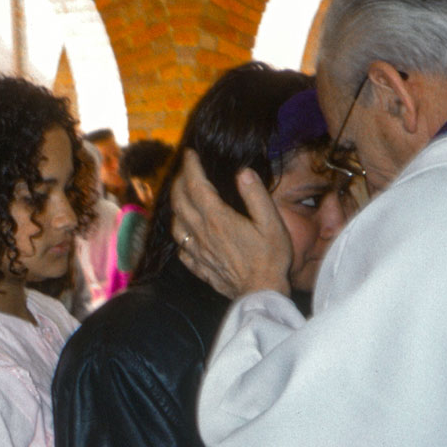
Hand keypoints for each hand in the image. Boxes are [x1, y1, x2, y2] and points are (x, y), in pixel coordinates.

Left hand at [169, 149, 292, 298]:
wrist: (261, 293)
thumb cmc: (270, 258)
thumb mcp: (271, 222)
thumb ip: (255, 195)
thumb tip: (242, 172)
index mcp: (217, 218)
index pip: (196, 185)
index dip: (191, 167)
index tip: (190, 154)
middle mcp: (202, 233)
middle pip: (180, 202)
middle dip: (179, 181)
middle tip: (185, 170)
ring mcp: (198, 251)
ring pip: (176, 224)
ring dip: (175, 206)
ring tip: (181, 197)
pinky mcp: (199, 267)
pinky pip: (182, 247)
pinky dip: (180, 234)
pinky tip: (185, 232)